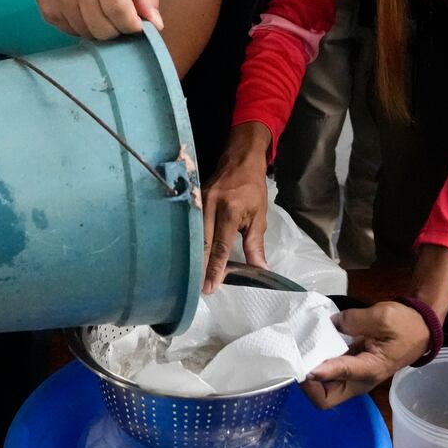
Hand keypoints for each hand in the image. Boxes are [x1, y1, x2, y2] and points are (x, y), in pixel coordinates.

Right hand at [22, 0, 162, 39]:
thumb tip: (155, 24)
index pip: (120, 10)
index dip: (133, 25)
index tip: (137, 23)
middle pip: (104, 29)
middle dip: (117, 29)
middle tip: (118, 15)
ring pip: (89, 34)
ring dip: (100, 29)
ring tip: (100, 9)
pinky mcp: (47, 11)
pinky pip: (72, 33)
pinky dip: (83, 27)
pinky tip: (82, 8)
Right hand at [202, 122, 271, 292]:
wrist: (240, 159)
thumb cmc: (252, 188)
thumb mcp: (259, 216)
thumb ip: (255, 245)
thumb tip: (260, 269)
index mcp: (229, 211)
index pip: (220, 246)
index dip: (215, 269)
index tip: (211, 287)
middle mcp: (210, 206)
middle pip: (202, 243)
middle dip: (200, 267)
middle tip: (198, 289)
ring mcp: (198, 202)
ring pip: (193, 236)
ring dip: (193, 257)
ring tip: (191, 277)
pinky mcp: (192, 201)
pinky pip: (189, 226)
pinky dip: (189, 242)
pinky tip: (187, 255)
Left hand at [301, 301, 429, 408]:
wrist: (418, 328)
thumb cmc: (404, 325)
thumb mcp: (384, 316)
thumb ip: (356, 320)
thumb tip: (332, 323)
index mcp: (370, 369)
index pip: (341, 375)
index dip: (322, 373)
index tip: (306, 368)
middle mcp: (358, 380)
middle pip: (326, 398)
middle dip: (308, 387)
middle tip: (297, 363)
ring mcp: (352, 377)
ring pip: (323, 390)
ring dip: (308, 378)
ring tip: (296, 356)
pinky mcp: (348, 369)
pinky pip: (326, 376)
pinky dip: (314, 367)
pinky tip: (306, 349)